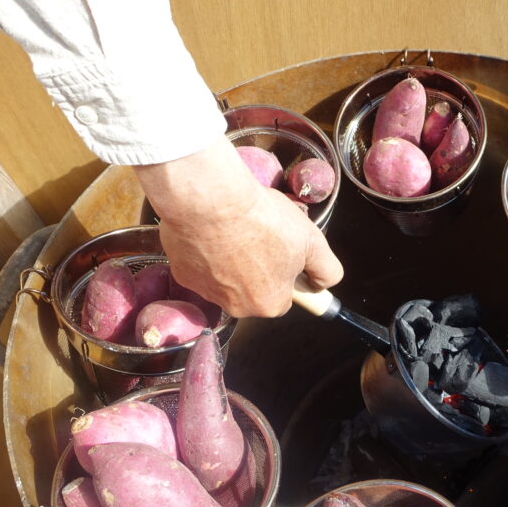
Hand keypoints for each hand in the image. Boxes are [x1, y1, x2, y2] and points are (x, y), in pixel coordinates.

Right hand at [133, 136, 342, 317]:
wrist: (210, 199)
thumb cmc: (262, 220)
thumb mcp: (311, 241)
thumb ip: (326, 269)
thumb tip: (325, 284)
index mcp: (269, 303)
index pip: (284, 297)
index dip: (286, 272)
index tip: (282, 250)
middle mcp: (236, 307)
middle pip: (253, 290)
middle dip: (257, 267)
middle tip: (258, 234)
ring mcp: (206, 291)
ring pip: (225, 279)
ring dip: (230, 260)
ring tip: (235, 228)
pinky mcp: (181, 273)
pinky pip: (199, 266)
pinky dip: (206, 252)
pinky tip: (211, 230)